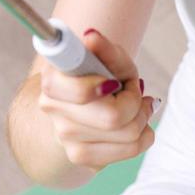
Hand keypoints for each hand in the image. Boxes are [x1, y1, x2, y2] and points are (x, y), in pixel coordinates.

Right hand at [36, 27, 157, 173]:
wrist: (80, 106)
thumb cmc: (97, 76)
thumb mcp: (106, 59)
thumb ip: (103, 48)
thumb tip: (91, 36)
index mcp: (53, 82)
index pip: (82, 93)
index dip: (104, 87)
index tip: (113, 82)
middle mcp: (54, 113)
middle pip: (114, 118)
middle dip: (135, 103)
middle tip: (132, 92)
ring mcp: (66, 140)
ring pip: (128, 136)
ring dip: (142, 119)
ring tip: (134, 107)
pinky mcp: (82, 158)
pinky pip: (130, 151)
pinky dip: (142, 137)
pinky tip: (133, 125)